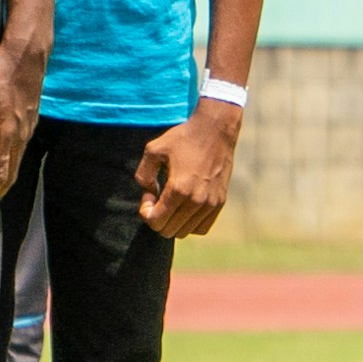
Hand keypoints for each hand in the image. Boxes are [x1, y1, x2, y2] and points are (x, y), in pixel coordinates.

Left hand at [0, 42, 44, 212]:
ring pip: (19, 161)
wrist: (25, 55)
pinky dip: (14, 162)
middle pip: (11, 173)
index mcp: (6, 135)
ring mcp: (28, 128)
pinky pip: (23, 148)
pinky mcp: (31, 118)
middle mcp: (20, 136)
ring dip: (7, 178)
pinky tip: (8, 158)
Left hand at [137, 100, 240, 238]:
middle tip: (159, 196)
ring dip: (173, 221)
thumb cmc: (183, 138)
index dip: (145, 211)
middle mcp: (196, 201)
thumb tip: (148, 192)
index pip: (155, 221)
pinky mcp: (220, 202)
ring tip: (172, 201)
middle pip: (168, 230)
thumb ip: (142, 174)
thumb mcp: (153, 149)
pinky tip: (185, 207)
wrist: (216, 130)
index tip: (149, 193)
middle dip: (157, 217)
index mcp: (178, 189)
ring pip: (184, 232)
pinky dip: (189, 224)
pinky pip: (202, 228)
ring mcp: (210, 204)